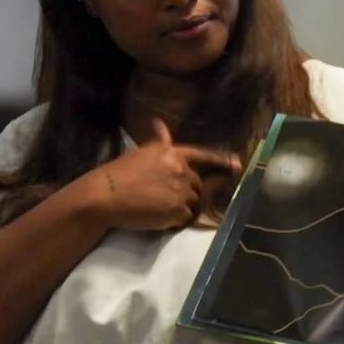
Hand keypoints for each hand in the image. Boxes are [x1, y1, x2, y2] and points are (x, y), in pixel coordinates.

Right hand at [87, 120, 241, 231]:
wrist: (105, 195)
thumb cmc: (119, 173)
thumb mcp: (141, 152)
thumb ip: (158, 140)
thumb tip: (159, 122)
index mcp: (173, 153)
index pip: (204, 155)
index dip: (222, 160)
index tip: (238, 164)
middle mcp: (182, 170)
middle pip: (199, 184)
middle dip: (190, 191)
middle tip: (169, 198)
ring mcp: (182, 191)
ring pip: (195, 202)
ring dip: (185, 207)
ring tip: (163, 209)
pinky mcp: (177, 211)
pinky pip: (186, 218)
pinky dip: (178, 220)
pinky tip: (162, 219)